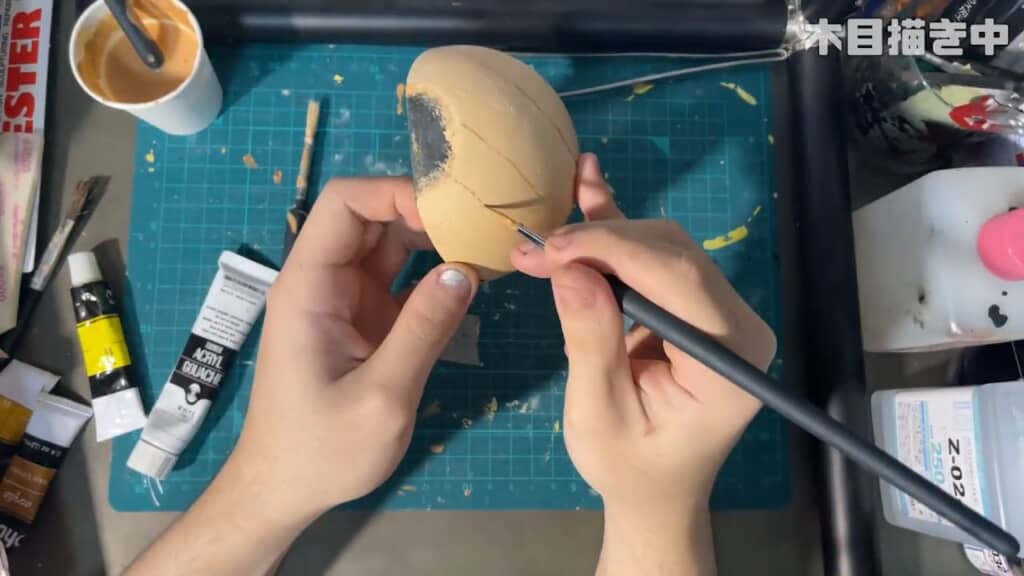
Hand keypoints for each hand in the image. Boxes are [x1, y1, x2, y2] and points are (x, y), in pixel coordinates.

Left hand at [235, 177, 479, 515]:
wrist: (284, 491)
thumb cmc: (321, 450)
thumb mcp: (382, 396)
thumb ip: (423, 330)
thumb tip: (464, 271)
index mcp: (309, 286)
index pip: (345, 204)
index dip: (395, 194)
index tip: (451, 212)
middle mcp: (324, 282)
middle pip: (371, 218)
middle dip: (425, 212)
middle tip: (482, 225)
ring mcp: (344, 300)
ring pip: (389, 246)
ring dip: (434, 240)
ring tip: (487, 244)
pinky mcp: (364, 322)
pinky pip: (400, 281)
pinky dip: (434, 274)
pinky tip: (473, 276)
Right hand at [512, 153, 775, 574]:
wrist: (655, 489)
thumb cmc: (630, 467)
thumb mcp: (600, 416)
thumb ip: (591, 342)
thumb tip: (570, 271)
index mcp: (729, 358)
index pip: (676, 279)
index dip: (612, 251)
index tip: (551, 248)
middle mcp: (736, 324)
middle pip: (670, 254)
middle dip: (598, 243)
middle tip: (534, 250)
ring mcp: (718, 311)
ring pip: (659, 246)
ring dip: (600, 235)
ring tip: (542, 239)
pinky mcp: (694, 304)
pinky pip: (656, 256)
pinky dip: (619, 227)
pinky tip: (590, 186)